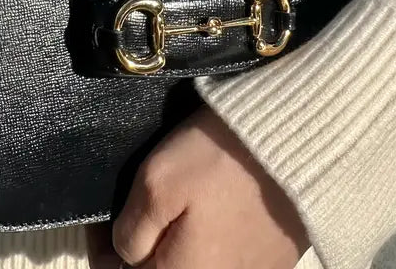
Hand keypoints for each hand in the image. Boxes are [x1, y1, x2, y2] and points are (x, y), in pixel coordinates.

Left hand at [86, 106, 308, 268]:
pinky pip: (228, 256)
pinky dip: (212, 239)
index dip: (106, 248)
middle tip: (135, 207)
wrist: (292, 139)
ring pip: (196, 263)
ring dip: (178, 243)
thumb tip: (124, 255)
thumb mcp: (156, 184)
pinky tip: (211, 209)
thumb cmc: (217, 160)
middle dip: (143, 247)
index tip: (103, 217)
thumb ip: (133, 232)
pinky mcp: (275, 258)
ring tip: (174, 204)